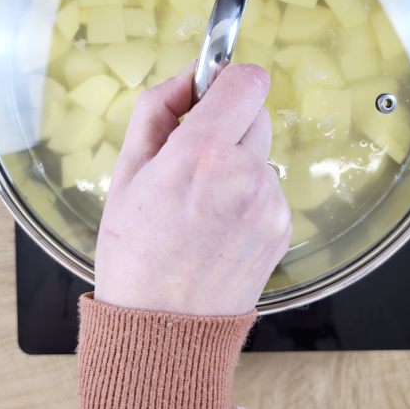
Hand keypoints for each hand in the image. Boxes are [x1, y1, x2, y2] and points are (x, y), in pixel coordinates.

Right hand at [94, 60, 291, 314]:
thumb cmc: (135, 258)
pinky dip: (247, 195)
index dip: (226, 80)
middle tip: (193, 157)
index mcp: (201, 155)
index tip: (208, 95)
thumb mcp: (126, 173)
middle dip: (227, 123)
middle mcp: (243, 176)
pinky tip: (217, 226)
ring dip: (237, 162)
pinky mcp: (282, 229)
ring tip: (201, 203)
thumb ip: (158, 109)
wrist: (163, 333)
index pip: (247, 79)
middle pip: (255, 112)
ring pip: (261, 153)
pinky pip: (268, 188)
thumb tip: (188, 75)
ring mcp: (269, 205)